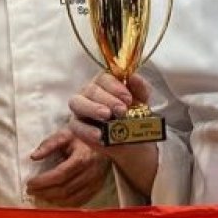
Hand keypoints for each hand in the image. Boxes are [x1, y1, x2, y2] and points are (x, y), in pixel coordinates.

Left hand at [26, 127, 108, 206]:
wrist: (103, 138)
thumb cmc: (81, 135)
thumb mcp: (64, 134)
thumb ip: (48, 144)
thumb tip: (33, 157)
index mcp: (82, 157)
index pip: (60, 175)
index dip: (43, 181)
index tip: (29, 183)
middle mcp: (91, 172)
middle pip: (65, 189)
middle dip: (45, 192)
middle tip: (30, 190)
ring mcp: (96, 181)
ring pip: (72, 198)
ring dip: (53, 199)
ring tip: (40, 195)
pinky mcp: (98, 187)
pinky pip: (80, 201)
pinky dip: (65, 203)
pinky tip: (54, 199)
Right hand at [67, 72, 159, 195]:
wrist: (132, 141)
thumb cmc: (134, 115)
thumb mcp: (142, 101)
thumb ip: (140, 88)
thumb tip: (133, 77)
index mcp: (105, 82)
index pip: (104, 78)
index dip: (115, 87)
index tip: (128, 99)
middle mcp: (89, 91)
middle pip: (92, 89)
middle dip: (108, 100)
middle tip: (122, 110)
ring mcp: (80, 107)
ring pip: (77, 102)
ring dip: (92, 108)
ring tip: (107, 116)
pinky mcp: (76, 125)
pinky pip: (75, 125)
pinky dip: (86, 130)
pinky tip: (99, 135)